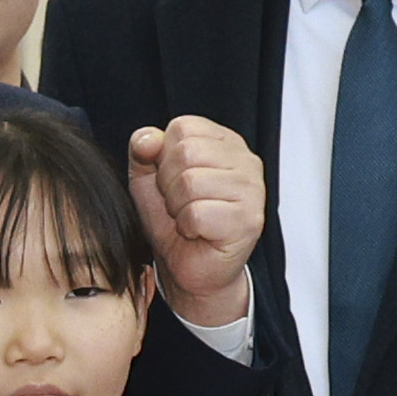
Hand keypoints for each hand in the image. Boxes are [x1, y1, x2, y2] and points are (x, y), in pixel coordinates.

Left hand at [127, 117, 262, 325]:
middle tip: (179, 204)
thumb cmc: (173, 222)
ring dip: (177, 207)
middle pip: (186, 153)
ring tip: (188, 218)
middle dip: (168, 184)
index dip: (164, 157)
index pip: (183, 127)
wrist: (188, 268)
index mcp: (225, 143)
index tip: (173, 181)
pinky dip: (187, 227)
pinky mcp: (249, 221)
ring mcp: (253, 190)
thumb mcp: (149, 178)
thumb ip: (143, 150)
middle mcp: (246, 161)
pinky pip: (198, 213)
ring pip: (190, 183)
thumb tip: (148, 139)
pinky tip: (198, 233)